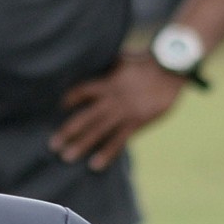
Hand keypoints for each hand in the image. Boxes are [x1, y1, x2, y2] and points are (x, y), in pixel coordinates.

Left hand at [51, 54, 185, 171]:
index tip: (60, 106)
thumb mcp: (125, 59)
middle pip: (85, 117)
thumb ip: (111, 66)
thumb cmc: (149, 61)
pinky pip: (118, 141)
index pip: (82, 91)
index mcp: (108, 82)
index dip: (71, 99)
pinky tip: (95, 165)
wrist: (171, 68)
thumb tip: (102, 62)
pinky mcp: (137, 122)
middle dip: (68, 131)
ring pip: (98, 131)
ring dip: (82, 145)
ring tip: (66, 157)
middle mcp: (112, 99)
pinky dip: (106, 153)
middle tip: (53, 144)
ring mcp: (124, 112)